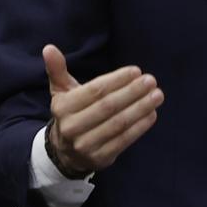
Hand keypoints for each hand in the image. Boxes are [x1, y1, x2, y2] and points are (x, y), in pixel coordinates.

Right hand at [43, 44, 164, 174]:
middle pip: (108, 107)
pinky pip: (124, 140)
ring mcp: (86, 145)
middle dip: (132, 92)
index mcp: (63, 107)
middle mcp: (72, 127)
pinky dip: (140, 127)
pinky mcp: (100, 158)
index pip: (95, 91)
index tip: (136, 71)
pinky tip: (152, 114)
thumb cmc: (70, 113)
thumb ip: (57, 69)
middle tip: (151, 81)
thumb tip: (49, 48)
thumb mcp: (61, 91)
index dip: (117, 80)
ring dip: (141, 108)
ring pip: (118, 124)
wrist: (64, 152)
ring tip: (157, 95)